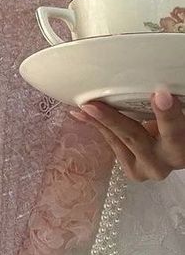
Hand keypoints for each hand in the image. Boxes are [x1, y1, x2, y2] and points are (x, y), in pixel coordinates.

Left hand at [70, 87, 184, 181]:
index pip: (175, 130)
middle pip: (136, 137)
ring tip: (81, 107)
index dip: (167, 114)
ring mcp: (145, 168)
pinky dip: (98, 126)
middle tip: (93, 106)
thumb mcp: (179, 112)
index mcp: (181, 147)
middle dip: (112, 120)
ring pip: (118, 141)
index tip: (160, 95)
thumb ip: (173, 104)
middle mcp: (163, 162)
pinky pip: (112, 143)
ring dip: (97, 122)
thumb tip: (163, 85)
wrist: (177, 150)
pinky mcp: (131, 168)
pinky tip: (80, 113)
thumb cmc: (178, 127)